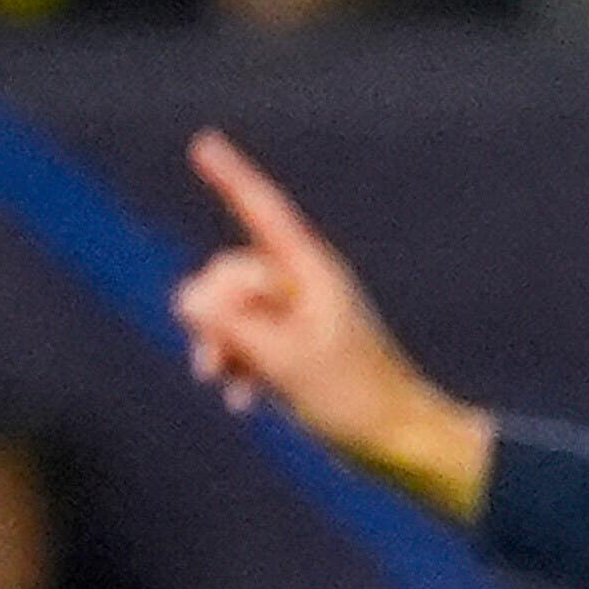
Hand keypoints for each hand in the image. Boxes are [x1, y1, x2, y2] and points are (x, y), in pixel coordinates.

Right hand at [173, 130, 493, 520]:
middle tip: (217, 358)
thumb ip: (231, 324)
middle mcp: (305, 289)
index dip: (232, 178)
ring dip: (219, 346)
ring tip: (225, 381)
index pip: (265, 213)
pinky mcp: (297, 352)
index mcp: (313, 274)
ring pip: (231, 313)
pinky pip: (246, 344)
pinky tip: (242, 400)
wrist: (401, 445)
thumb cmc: (355, 400)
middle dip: (212, 312)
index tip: (203, 144)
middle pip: (230, 274)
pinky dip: (238, 367)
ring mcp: (300, 321)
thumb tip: (186, 297)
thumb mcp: (283, 359)